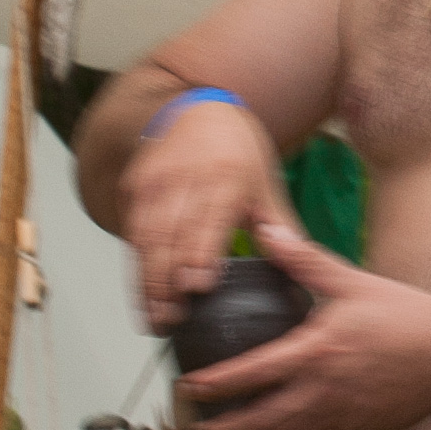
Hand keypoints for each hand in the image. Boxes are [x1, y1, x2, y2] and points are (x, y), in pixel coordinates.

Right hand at [123, 94, 289, 325]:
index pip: (207, 221)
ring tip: (153, 319)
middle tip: (170, 320)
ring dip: (146, 281)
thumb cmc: (237, 151)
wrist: (197, 109)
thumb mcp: (266, 182)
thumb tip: (298, 258)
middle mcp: (184, 178)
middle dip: (166, 281)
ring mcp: (154, 182)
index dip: (198, 255)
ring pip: (145, 238)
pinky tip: (142, 296)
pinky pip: (132, 232)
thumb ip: (279, 224)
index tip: (196, 288)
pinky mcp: (134, 188)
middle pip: (170, 235)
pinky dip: (136, 266)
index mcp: (225, 177)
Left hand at [173, 218, 430, 429]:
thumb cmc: (407, 315)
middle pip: (260, 420)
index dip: (214, 385)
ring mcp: (343, 415)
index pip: (251, 374)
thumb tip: (265, 231)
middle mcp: (323, 391)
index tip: (189, 388)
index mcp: (315, 352)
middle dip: (224, 428)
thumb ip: (303, 260)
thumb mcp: (351, 281)